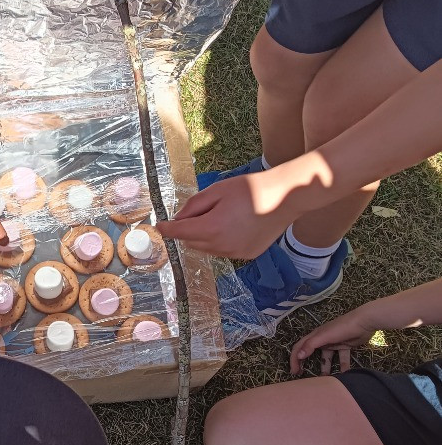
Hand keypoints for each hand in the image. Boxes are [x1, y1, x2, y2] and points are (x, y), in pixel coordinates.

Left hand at [158, 169, 294, 258]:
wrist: (284, 197)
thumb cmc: (250, 189)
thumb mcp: (216, 191)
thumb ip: (194, 206)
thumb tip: (179, 219)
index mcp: (211, 228)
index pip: (179, 233)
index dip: (167, 229)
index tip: (160, 226)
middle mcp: (221, 246)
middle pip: (191, 242)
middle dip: (188, 230)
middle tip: (199, 212)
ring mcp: (235, 253)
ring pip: (207, 248)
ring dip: (204, 237)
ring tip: (219, 217)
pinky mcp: (247, 255)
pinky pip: (224, 251)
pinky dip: (220, 241)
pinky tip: (233, 226)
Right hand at [290, 306, 375, 373]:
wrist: (365, 322)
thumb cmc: (342, 327)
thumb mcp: (324, 336)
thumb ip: (311, 345)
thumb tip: (298, 356)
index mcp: (315, 335)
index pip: (299, 347)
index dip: (294, 359)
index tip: (294, 372)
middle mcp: (322, 339)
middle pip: (310, 352)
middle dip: (305, 364)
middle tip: (303, 377)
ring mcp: (334, 343)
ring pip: (326, 358)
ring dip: (325, 368)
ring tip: (326, 380)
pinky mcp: (345, 346)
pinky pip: (341, 359)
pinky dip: (342, 366)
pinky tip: (345, 375)